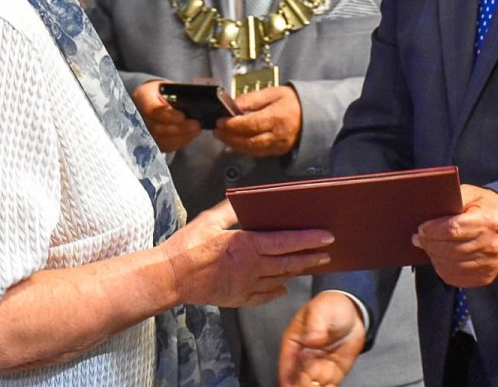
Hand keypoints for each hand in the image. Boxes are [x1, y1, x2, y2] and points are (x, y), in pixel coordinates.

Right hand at [133, 80, 201, 151]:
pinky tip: (189, 136)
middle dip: (179, 128)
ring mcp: (141, 132)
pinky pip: (163, 147)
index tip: (182, 116)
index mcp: (141, 98)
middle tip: (196, 125)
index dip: (168, 115)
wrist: (151, 99)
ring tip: (196, 130)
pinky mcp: (148, 142)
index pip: (152, 110)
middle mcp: (137, 117)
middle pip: (157, 128)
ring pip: (160, 140)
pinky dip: (178, 142)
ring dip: (181, 137)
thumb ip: (178, 95)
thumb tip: (193, 103)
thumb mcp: (167, 87)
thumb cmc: (162, 92)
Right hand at [162, 200, 332, 307]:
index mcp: (247, 245)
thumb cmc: (187, 248)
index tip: (326, 237)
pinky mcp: (238, 298)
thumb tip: (245, 199)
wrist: (170, 278)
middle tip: (327, 254)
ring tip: (309, 265)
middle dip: (311, 257)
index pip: (286, 242)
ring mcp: (246, 285)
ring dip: (297, 271)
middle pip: (289, 262)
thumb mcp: (209, 220)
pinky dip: (276, 291)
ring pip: (280, 278)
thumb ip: (231, 211)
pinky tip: (283, 287)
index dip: (309, 239)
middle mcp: (251, 267)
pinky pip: (264, 296)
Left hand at [214, 85, 301, 156]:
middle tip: (217, 130)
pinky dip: (243, 149)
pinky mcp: (277, 152)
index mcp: (278, 117)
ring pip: (251, 150)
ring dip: (233, 144)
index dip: (234, 125)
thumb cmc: (293, 102)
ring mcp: (278, 146)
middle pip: (249, 141)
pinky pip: (256, 153)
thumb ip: (252, 99)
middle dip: (229, 137)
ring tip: (222, 136)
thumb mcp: (273, 92)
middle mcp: (278, 135)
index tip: (221, 121)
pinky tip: (234, 142)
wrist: (313, 115)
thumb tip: (233, 104)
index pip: (252, 124)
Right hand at [279, 292, 364, 386]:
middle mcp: (303, 359)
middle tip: (311, 385)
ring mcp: (318, 368)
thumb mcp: (322, 310)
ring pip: (312, 386)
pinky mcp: (332, 374)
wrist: (353, 312)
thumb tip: (310, 340)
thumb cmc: (331, 307)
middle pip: (298, 380)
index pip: (288, 364)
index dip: (288, 378)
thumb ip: (316, 324)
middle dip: (302, 386)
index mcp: (294, 343)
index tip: (291, 385)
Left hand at [413, 184, 497, 287]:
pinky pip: (458, 278)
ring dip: (434, 257)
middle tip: (419, 239)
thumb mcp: (471, 194)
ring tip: (428, 248)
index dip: (433, 231)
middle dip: (430, 244)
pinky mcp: (487, 276)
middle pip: (451, 249)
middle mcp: (491, 244)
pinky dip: (443, 270)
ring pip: (453, 265)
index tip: (421, 229)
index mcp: (487, 221)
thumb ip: (452, 200)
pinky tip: (438, 260)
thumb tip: (428, 209)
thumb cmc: (485, 208)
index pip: (453, 230)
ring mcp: (490, 263)